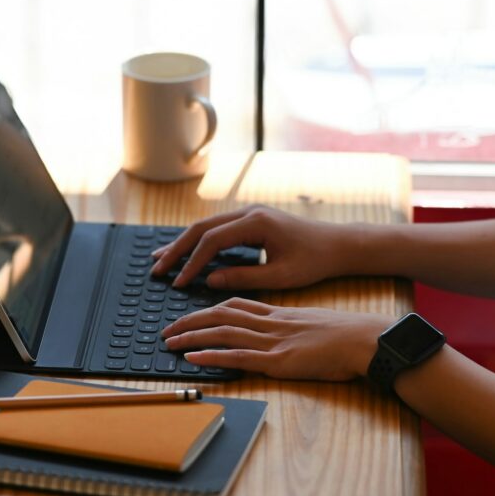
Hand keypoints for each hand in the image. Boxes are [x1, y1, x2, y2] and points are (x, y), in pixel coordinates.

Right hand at [151, 205, 355, 289]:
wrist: (337, 244)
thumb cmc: (314, 261)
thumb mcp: (281, 276)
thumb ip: (244, 278)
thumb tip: (210, 280)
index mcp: (256, 223)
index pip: (212, 241)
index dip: (193, 263)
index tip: (179, 283)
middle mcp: (248, 212)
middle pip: (201, 228)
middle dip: (177, 249)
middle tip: (157, 269)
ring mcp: (248, 214)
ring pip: (206, 226)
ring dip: (183, 243)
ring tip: (160, 259)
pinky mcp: (250, 220)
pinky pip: (217, 229)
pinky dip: (198, 241)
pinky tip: (185, 253)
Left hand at [161, 298, 390, 380]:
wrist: (365, 339)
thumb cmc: (348, 336)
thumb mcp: (314, 324)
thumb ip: (294, 328)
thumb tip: (285, 335)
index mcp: (279, 313)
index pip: (236, 305)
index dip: (210, 308)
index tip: (192, 314)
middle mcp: (271, 323)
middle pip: (220, 314)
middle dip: (190, 320)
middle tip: (167, 329)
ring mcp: (273, 341)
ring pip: (222, 332)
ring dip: (191, 336)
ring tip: (169, 342)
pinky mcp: (278, 361)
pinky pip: (237, 356)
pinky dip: (211, 355)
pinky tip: (192, 358)